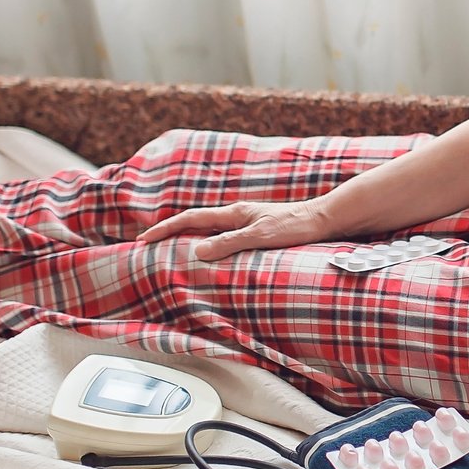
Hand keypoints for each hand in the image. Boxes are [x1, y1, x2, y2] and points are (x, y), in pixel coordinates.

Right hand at [135, 199, 333, 260]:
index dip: (165, 228)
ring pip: (209, 230)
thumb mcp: (260, 236)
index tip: (144, 239)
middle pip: (195, 222)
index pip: (190, 219)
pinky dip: (210, 244)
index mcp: (234, 213)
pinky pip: (224, 237)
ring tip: (172, 251)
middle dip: (170, 232)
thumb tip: (197, 250)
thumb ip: (229, 242)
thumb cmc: (296, 225)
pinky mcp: (258, 230)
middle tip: (149, 244)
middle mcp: (238, 215)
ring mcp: (247, 222)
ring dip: (188, 238)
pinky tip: (211, 255)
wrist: (324, 220)